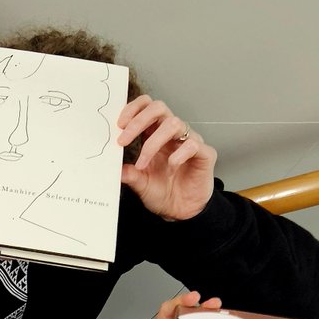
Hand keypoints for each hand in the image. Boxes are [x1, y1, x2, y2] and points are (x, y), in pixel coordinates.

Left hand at [117, 95, 215, 220]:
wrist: (181, 211)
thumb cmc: (163, 192)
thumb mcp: (140, 183)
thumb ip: (129, 174)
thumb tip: (114, 167)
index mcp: (155, 134)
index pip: (147, 107)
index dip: (133, 109)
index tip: (119, 125)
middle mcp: (173, 134)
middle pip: (159, 108)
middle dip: (139, 120)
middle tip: (122, 140)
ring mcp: (189, 141)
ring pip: (174, 124)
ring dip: (153, 143)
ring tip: (142, 164)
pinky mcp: (204, 154)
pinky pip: (193, 145)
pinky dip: (179, 153)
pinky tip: (171, 164)